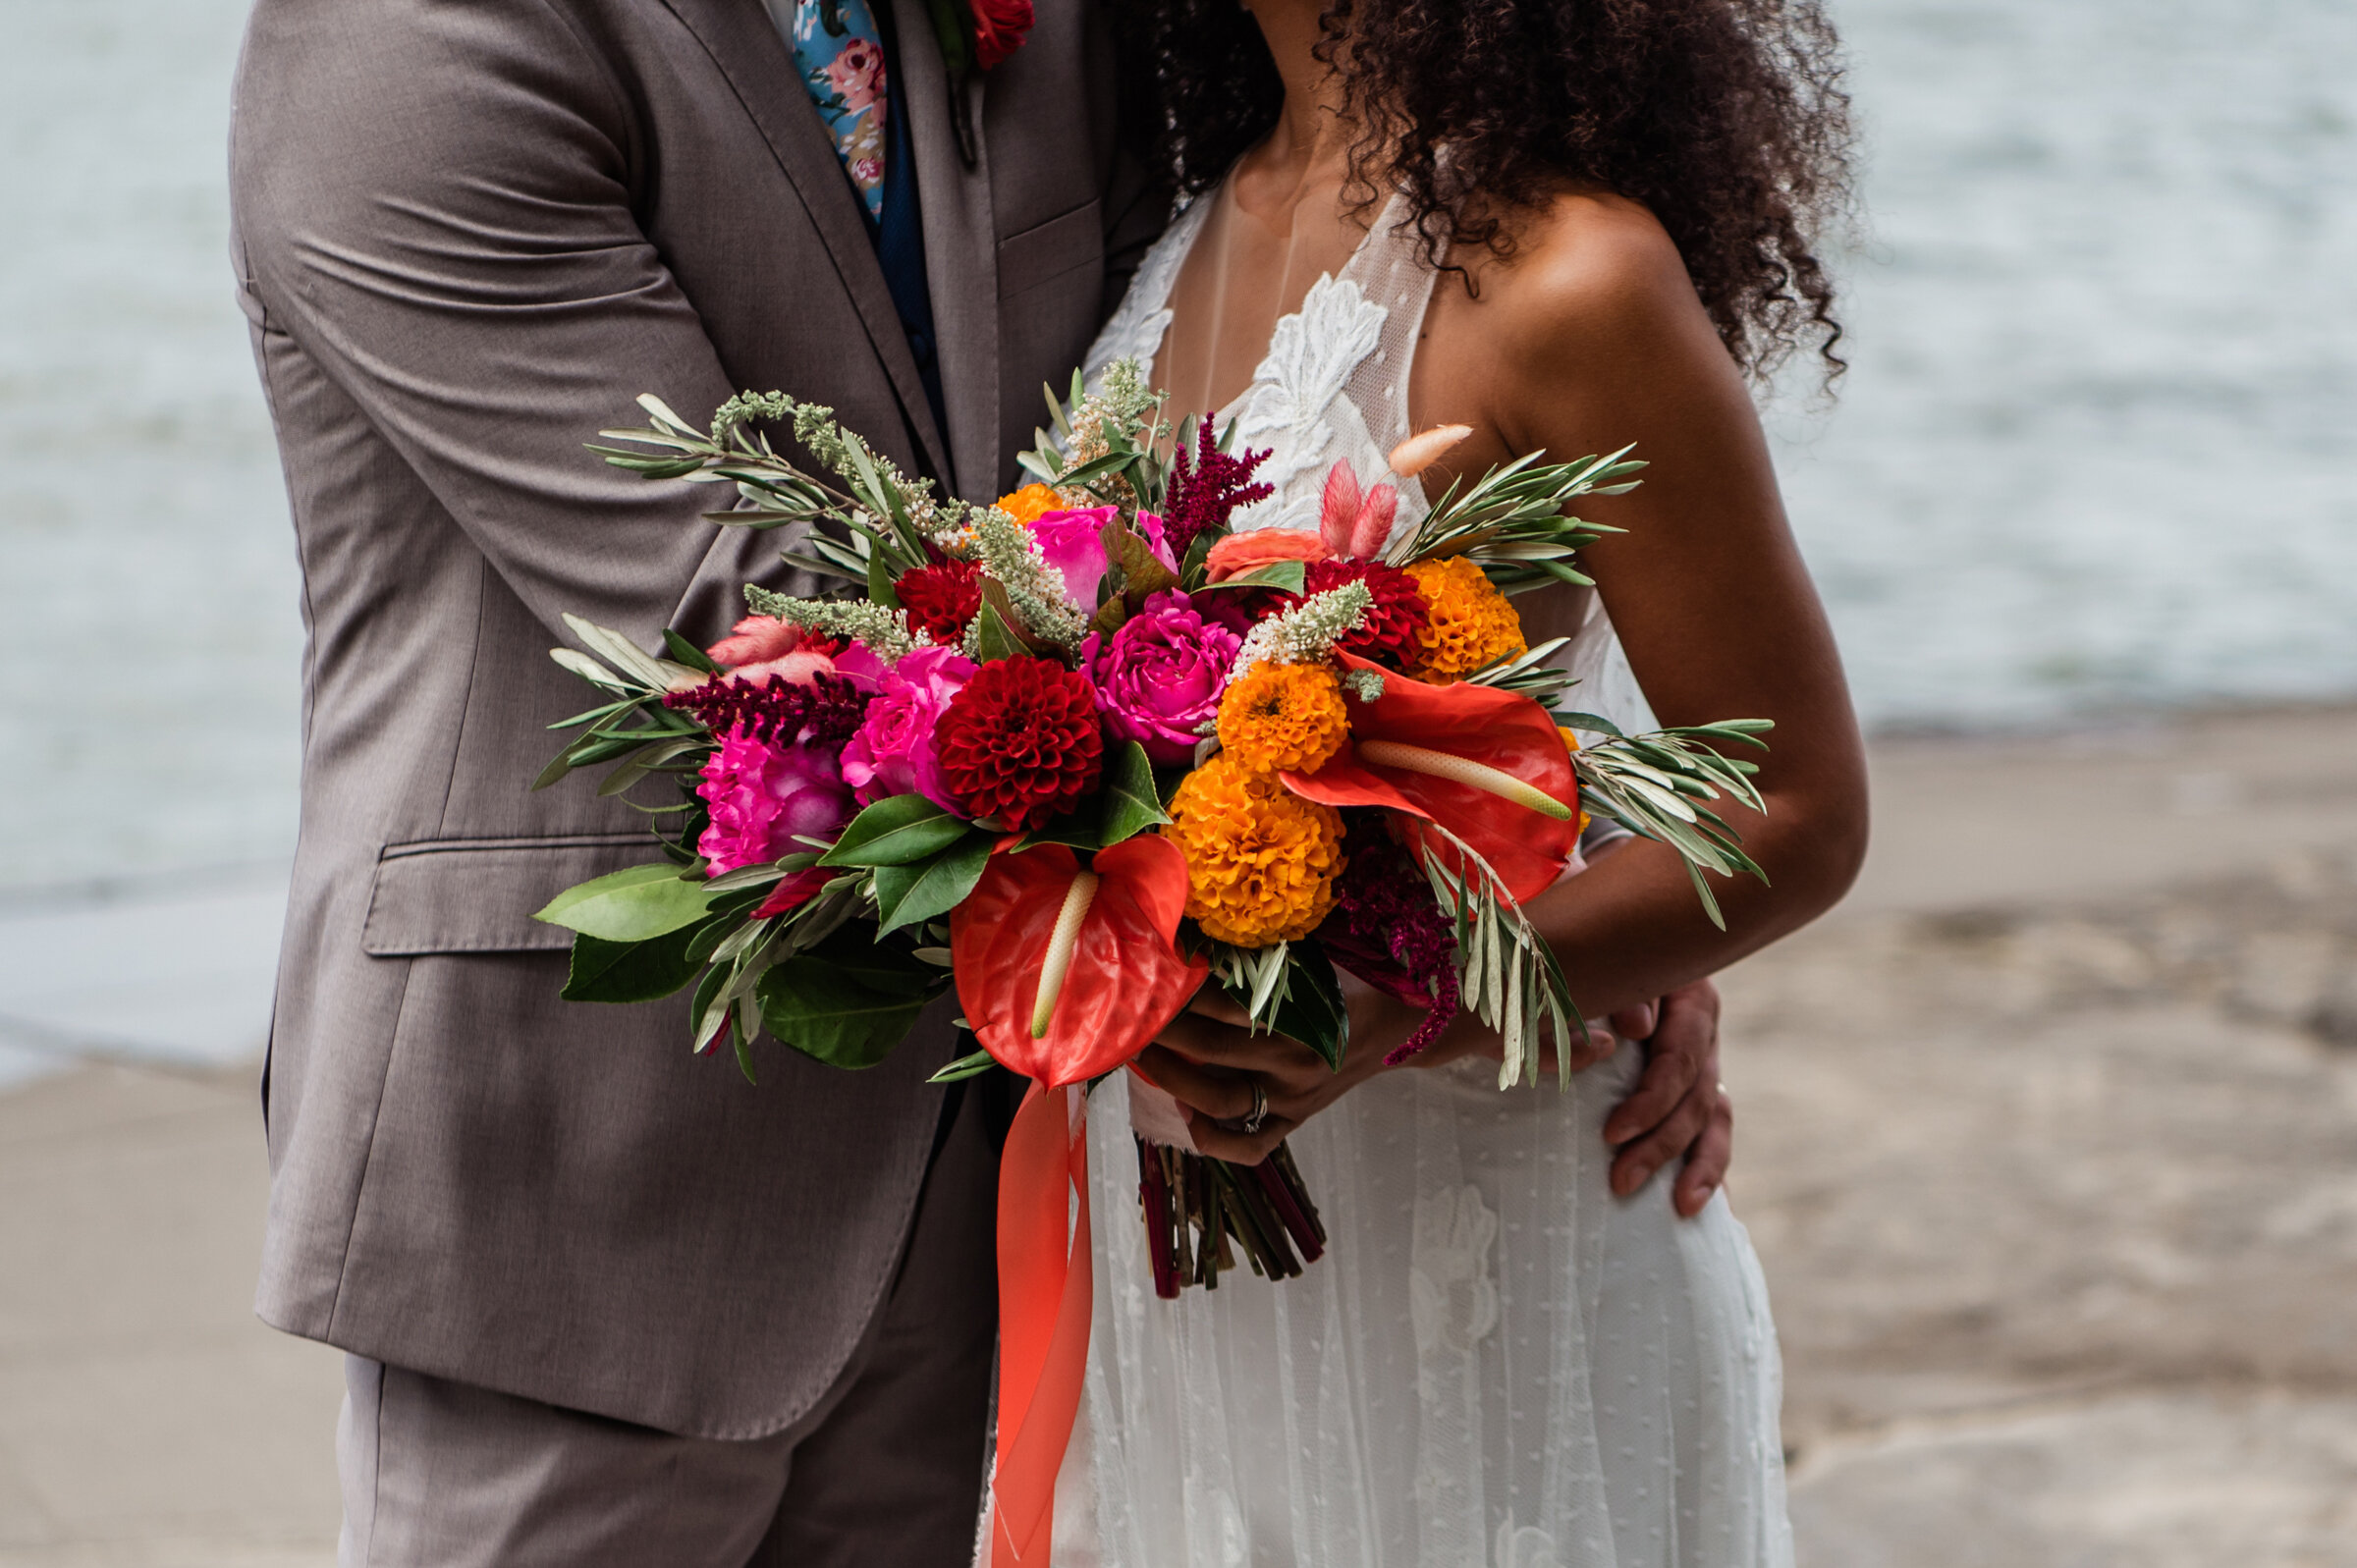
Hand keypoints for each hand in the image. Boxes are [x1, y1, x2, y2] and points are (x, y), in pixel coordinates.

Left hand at [1134, 974, 1425, 1163]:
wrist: (1398, 1026)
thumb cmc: (1348, 983)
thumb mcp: (1313, 962)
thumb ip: (1263, 958)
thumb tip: (1196, 937)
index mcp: (1304, 1017)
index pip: (1227, 1005)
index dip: (1183, 992)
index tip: (1152, 973)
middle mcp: (1296, 1063)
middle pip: (1212, 1052)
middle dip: (1164, 1032)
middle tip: (1131, 1012)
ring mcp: (1293, 1101)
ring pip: (1221, 1101)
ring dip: (1172, 1079)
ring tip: (1142, 1056)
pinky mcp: (1293, 1124)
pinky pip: (1248, 1147)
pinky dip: (1212, 1137)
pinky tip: (1188, 1112)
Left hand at [1600, 977, 1731, 1217]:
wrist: (1599, 955)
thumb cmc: (1594, 959)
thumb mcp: (1607, 963)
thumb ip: (1621, 988)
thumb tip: (1639, 1027)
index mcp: (1691, 1002)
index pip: (1681, 1060)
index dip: (1652, 1102)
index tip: (1612, 1135)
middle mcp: (1703, 1037)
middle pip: (1698, 1100)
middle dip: (1662, 1146)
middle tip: (1621, 1181)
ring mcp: (1704, 1066)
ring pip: (1715, 1122)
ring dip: (1701, 1168)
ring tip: (1682, 1207)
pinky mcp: (1693, 1091)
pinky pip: (1711, 1134)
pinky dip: (1706, 1169)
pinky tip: (1694, 1206)